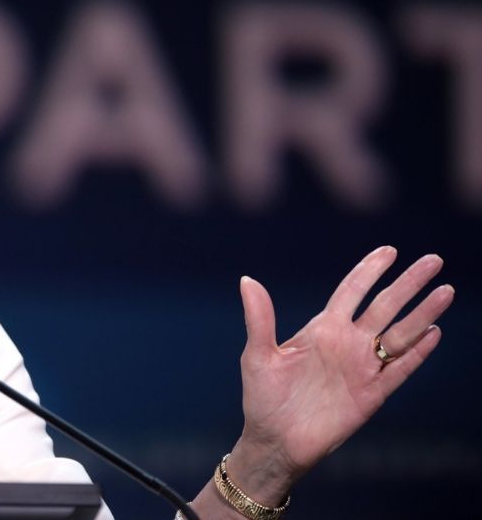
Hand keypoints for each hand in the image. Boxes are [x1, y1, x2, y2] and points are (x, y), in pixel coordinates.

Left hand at [229, 246, 452, 502]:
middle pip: (385, 306)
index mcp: (321, 329)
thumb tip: (247, 280)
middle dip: (408, 283)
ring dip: (423, 314)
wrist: (274, 441)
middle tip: (434, 260)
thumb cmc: (262, 397)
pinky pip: (400, 370)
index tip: (390, 251)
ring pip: (400, 334)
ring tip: (445, 291)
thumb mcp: (257, 355)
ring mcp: (362, 368)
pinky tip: (434, 332)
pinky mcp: (372, 395)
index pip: (352, 291)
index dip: (370, 270)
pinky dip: (417, 353)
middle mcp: (347, 344)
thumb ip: (259, 319)